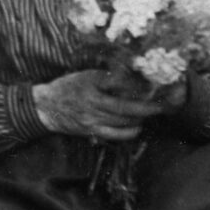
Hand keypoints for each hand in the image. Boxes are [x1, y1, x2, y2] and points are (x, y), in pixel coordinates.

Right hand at [32, 68, 168, 142]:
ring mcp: (93, 119)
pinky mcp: (92, 131)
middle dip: (148, 107)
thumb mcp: (85, 75)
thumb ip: (107, 76)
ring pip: (124, 121)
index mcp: (91, 84)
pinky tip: (137, 126)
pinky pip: (117, 134)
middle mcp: (93, 103)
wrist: (46, 107)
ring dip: (140, 118)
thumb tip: (132, 75)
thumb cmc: (67, 87)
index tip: (154, 85)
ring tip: (150, 112)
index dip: (139, 86)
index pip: (120, 84)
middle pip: (126, 107)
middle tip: (164, 104)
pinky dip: (130, 131)